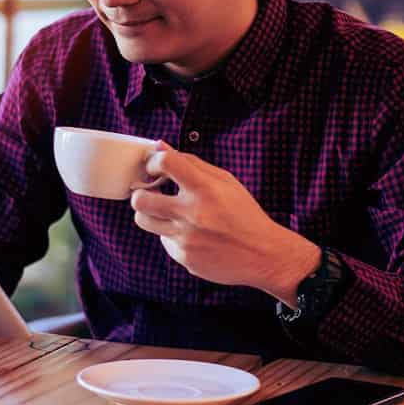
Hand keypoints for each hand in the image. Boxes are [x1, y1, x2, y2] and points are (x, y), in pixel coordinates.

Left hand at [130, 145, 319, 304]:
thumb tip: (160, 146)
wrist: (262, 254)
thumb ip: (191, 163)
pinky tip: (193, 234)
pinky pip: (164, 241)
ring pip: (144, 221)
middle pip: (141, 199)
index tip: (156, 167)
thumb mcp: (225, 181)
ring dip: (150, 213)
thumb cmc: (244, 214)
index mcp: (206, 189)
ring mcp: (186, 239)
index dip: (154, 161)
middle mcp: (193, 214)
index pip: (166, 163)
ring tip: (167, 211)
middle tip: (152, 192)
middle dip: (142, 192)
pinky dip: (173, 235)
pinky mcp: (184, 257)